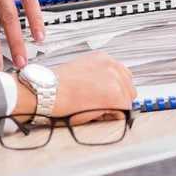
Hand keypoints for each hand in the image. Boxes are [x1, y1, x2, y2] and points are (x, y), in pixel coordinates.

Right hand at [12, 52, 136, 124]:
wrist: (47, 92)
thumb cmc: (57, 85)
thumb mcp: (82, 71)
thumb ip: (99, 76)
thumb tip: (109, 90)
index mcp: (104, 58)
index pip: (123, 77)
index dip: (113, 90)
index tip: (100, 95)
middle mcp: (112, 66)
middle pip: (129, 89)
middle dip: (116, 99)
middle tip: (94, 102)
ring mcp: (116, 80)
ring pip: (127, 102)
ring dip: (113, 108)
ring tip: (92, 105)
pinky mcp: (116, 97)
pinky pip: (123, 114)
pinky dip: (110, 117)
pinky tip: (93, 111)